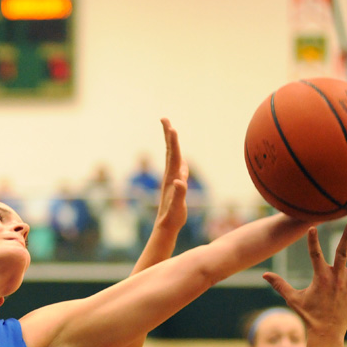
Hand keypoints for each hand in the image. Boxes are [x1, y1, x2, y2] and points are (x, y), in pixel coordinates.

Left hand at [154, 118, 187, 232]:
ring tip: (171, 132)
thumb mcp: (177, 206)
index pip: (173, 155)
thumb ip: (179, 194)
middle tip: (164, 119)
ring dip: (172, 144)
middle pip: (170, 151)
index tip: (171, 127)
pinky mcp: (175, 187)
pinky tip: (183, 161)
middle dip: (168, 135)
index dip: (173, 141)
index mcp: (171, 177)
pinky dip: (180, 162)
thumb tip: (179, 181)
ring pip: (173, 158)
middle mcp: (170, 176)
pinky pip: (178, 170)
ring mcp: (172, 180)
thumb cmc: (172, 218)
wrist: (165, 227)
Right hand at [262, 223, 346, 336]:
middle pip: (343, 253)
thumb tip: (263, 274)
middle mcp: (337, 278)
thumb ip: (279, 284)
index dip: (313, 241)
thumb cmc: (308, 315)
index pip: (315, 254)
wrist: (326, 332)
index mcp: (321, 277)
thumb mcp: (292, 299)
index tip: (313, 227)